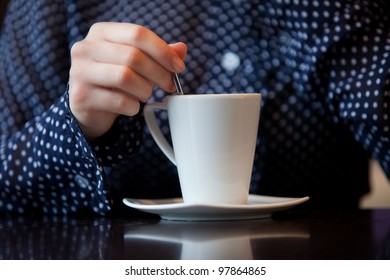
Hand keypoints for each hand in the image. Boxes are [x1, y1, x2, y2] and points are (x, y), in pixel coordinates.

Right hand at [69, 22, 186, 139]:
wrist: (88, 106)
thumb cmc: (115, 80)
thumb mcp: (137, 63)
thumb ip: (158, 54)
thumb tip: (181, 49)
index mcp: (102, 32)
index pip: (138, 33)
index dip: (163, 51)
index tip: (179, 67)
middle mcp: (86, 48)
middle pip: (133, 56)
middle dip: (159, 73)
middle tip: (169, 85)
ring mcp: (80, 72)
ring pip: (125, 77)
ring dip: (145, 90)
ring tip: (147, 95)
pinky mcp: (81, 96)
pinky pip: (118, 101)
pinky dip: (133, 106)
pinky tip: (133, 106)